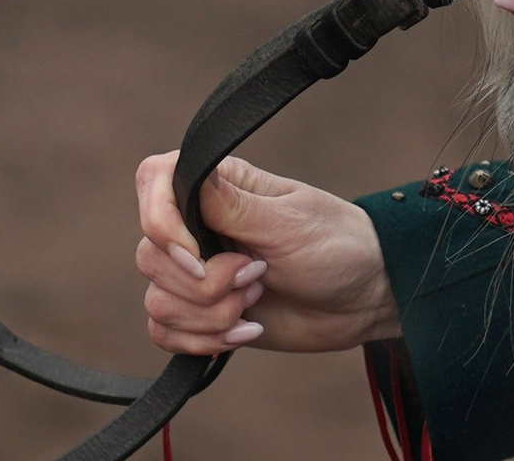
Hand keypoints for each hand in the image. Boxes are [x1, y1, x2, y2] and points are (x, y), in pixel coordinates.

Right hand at [135, 151, 399, 356]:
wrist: (361, 298)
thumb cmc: (335, 245)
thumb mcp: (287, 222)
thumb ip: (230, 206)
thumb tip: (182, 171)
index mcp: (219, 186)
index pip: (154, 180)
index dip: (162, 222)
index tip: (199, 255)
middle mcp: (200, 225)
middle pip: (151, 255)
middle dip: (205, 282)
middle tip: (258, 275)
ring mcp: (198, 271)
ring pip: (157, 301)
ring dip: (212, 314)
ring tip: (257, 299)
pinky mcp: (201, 313)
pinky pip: (164, 334)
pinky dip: (204, 341)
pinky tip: (246, 330)